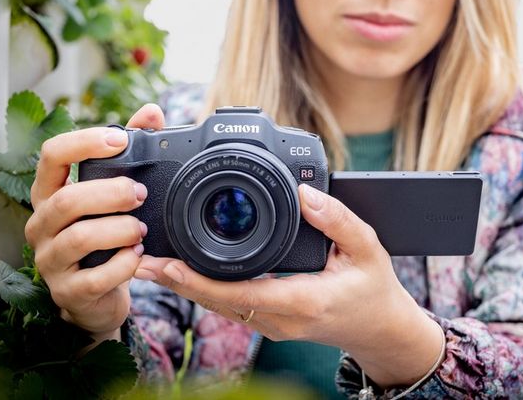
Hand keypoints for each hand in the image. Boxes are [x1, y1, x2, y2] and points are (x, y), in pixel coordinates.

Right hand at [25, 104, 164, 343]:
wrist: (98, 295)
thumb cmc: (104, 235)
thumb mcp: (112, 192)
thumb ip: (129, 151)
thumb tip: (151, 112)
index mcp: (51, 193)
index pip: (51, 156)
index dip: (84, 143)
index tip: (120, 140)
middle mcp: (42, 224)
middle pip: (66, 199)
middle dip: (109, 193)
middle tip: (140, 194)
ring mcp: (50, 261)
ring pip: (78, 238)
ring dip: (118, 229)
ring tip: (141, 229)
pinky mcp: (68, 292)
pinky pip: (94, 278)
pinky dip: (123, 265)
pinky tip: (138, 257)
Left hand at [137, 183, 444, 387]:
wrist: (381, 328)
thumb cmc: (375, 290)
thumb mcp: (367, 248)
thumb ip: (337, 219)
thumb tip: (306, 192)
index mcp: (301, 301)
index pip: (239, 293)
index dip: (198, 279)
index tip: (168, 263)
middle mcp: (280, 319)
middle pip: (217, 302)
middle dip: (177, 281)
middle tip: (142, 257)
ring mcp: (273, 324)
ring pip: (219, 306)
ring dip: (186, 286)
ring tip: (153, 262)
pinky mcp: (270, 321)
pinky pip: (230, 306)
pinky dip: (205, 289)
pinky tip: (187, 273)